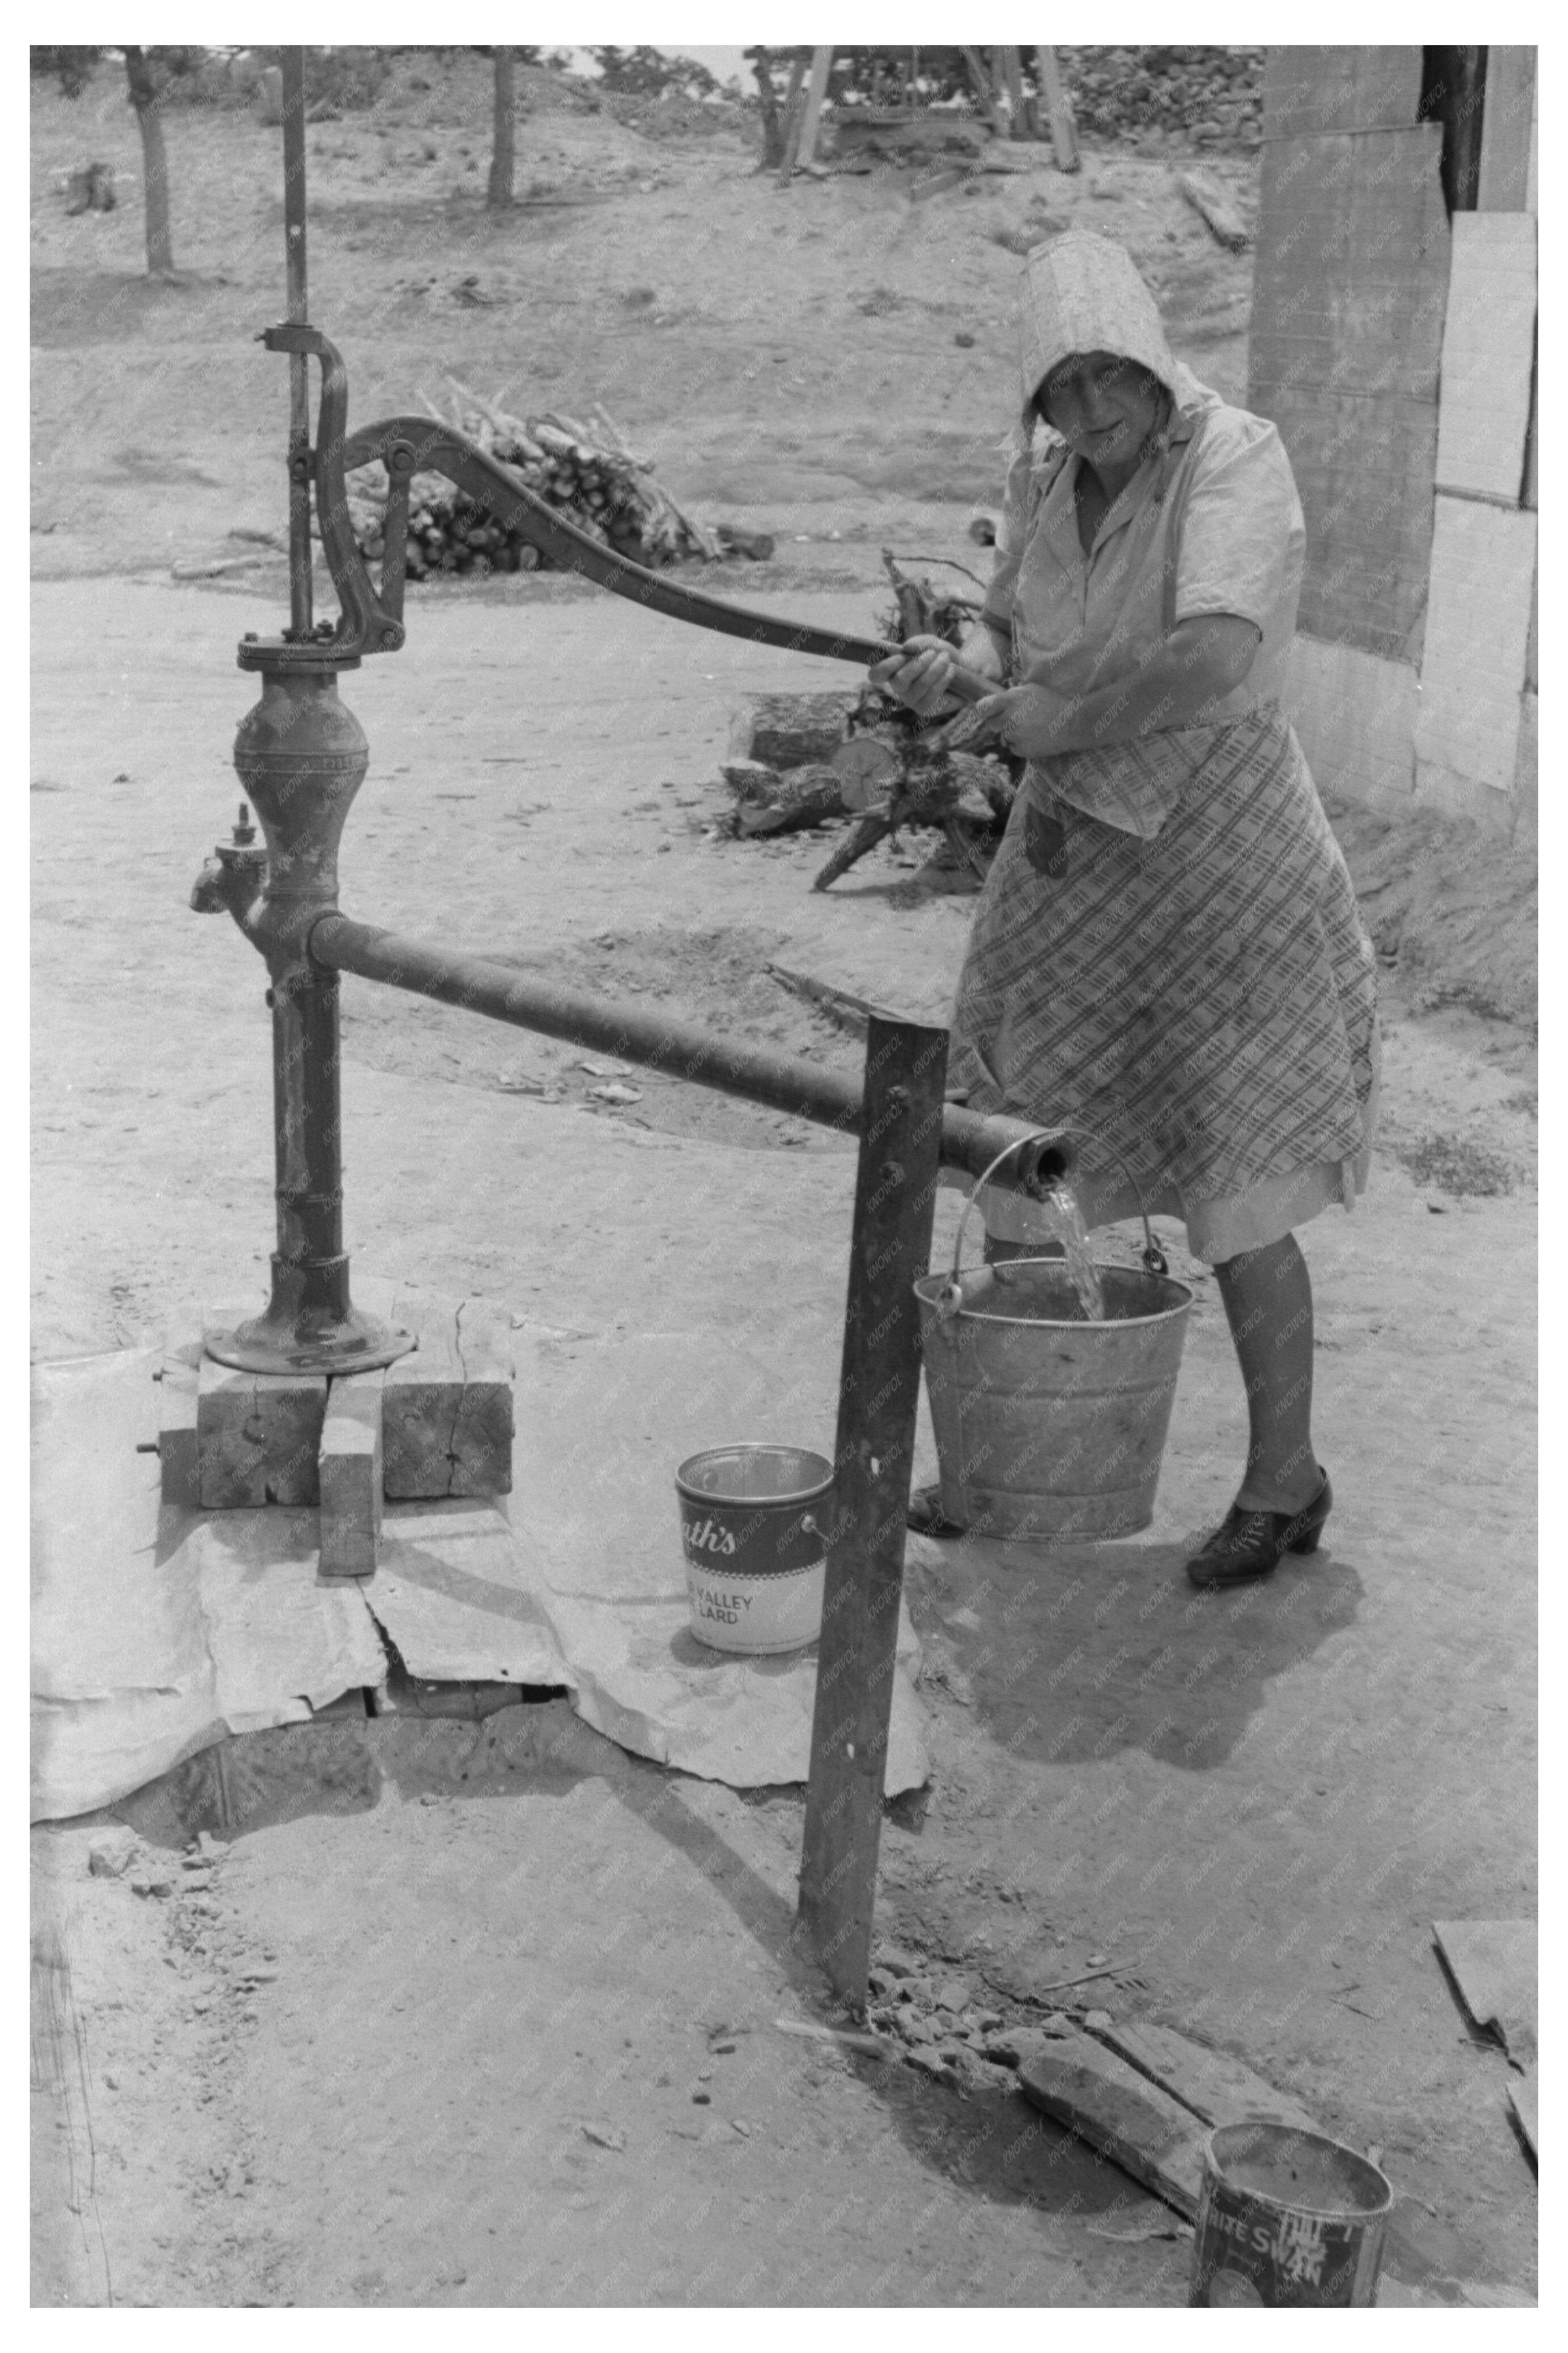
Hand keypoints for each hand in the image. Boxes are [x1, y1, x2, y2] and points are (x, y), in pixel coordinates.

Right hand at [868, 633, 958, 715]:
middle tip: (933, 653)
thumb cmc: (943, 656)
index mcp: (894, 670)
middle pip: (898, 681)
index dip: (884, 667)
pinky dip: (942, 680)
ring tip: (946, 659)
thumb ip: (920, 643)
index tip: (900, 656)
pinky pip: (930, 696)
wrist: (965, 671)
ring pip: (917, 687)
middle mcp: (898, 688)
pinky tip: (951, 671)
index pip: (875, 674)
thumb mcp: (933, 644)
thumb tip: (906, 648)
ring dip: (934, 670)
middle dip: (917, 665)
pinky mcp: (924, 709)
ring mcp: (910, 700)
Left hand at [945, 684, 1067, 757]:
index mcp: (1011, 699)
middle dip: (1000, 724)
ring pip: (1003, 738)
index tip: (985, 715)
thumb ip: (1012, 695)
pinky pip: (1014, 748)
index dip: (982, 713)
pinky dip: (1022, 746)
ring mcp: (1014, 734)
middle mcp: (1009, 716)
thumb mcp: (1032, 690)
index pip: (982, 707)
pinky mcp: (1021, 749)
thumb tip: (995, 703)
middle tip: (1018, 722)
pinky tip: (1036, 739)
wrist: (1073, 723)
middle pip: (991, 725)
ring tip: (1032, 729)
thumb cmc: (1054, 704)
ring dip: (1013, 735)